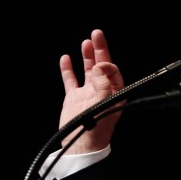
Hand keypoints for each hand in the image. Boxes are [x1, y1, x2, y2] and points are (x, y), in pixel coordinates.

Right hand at [58, 29, 124, 153]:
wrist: (80, 146)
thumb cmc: (96, 130)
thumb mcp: (104, 104)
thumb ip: (103, 83)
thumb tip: (99, 66)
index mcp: (114, 93)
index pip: (113, 71)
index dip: (107, 62)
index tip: (101, 62)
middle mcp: (102, 91)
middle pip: (101, 65)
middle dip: (100, 49)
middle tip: (97, 33)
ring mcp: (87, 94)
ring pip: (87, 70)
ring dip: (87, 56)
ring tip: (86, 42)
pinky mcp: (74, 98)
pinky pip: (70, 80)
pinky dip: (68, 69)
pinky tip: (65, 58)